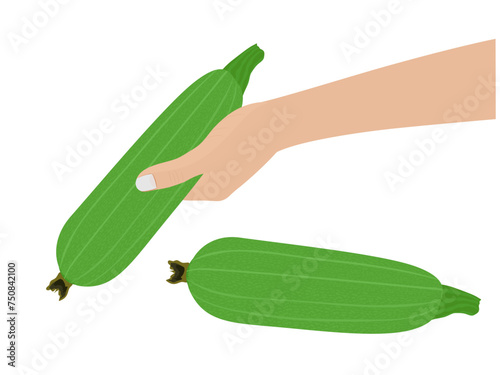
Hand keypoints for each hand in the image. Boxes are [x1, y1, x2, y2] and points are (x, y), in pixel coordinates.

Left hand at [136, 102, 295, 200]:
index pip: (174, 192)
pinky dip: (188, 149)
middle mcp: (217, 182)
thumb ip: (175, 172)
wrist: (274, 120)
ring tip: (151, 149)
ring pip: (190, 165)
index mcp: (212, 190)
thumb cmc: (241, 138)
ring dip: (174, 159)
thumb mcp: (204, 157)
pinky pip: (200, 153)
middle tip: (136, 161)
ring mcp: (223, 167)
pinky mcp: (227, 151)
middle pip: (181, 180)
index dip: (154, 185)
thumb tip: (142, 185)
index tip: (131, 180)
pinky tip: (176, 138)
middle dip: (162, 172)